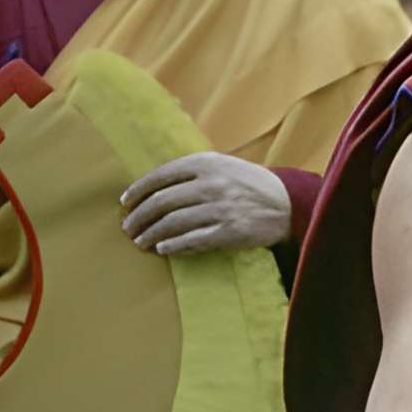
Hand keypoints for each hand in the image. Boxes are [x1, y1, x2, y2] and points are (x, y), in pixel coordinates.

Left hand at [123, 153, 289, 256]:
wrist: (287, 203)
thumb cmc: (249, 183)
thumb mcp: (223, 164)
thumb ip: (192, 171)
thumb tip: (154, 186)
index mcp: (206, 162)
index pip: (161, 176)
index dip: (138, 190)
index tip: (125, 202)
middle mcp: (211, 183)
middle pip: (162, 202)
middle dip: (139, 217)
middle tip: (128, 228)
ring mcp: (220, 208)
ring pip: (173, 223)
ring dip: (151, 234)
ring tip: (141, 241)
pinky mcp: (229, 232)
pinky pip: (193, 240)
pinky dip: (174, 246)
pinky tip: (162, 249)